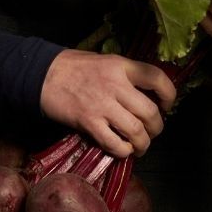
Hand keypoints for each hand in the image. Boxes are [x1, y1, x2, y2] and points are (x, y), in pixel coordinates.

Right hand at [39, 49, 176, 158]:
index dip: (169, 95)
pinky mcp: (88, 122)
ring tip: (140, 146)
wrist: (42, 74)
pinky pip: (114, 143)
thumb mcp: (105, 61)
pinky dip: (123, 151)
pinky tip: (123, 150)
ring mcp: (102, 105)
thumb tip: (145, 94)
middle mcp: (116, 85)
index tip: (166, 105)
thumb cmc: (74, 67)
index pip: (157, 78)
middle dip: (157, 128)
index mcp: (122, 66)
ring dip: (143, 143)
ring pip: (136, 131)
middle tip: (153, 131)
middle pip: (150, 112)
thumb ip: (126, 75)